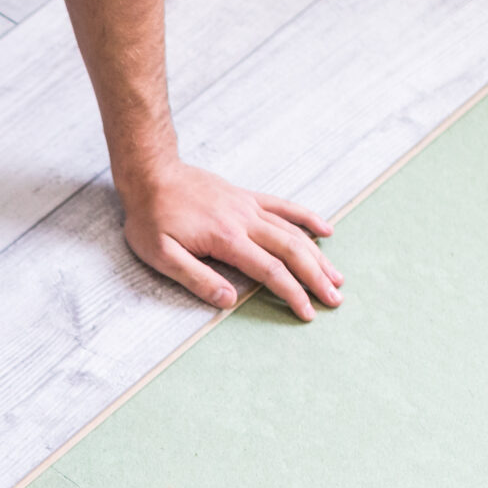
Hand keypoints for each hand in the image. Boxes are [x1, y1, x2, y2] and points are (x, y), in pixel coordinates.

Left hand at [120, 160, 341, 320]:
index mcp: (226, 239)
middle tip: (335, 299)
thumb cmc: (151, 218)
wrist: (151, 174)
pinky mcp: (246, 197)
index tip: (308, 312)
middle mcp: (245, 220)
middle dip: (316, 277)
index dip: (292, 293)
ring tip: (337, 277)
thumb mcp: (161, 255)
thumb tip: (229, 301)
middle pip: (291, 251)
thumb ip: (195, 278)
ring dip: (318, 255)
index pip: (270, 271)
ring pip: (293, 232)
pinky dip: (306, 218)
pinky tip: (326, 230)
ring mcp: (248, 206)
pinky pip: (283, 207)